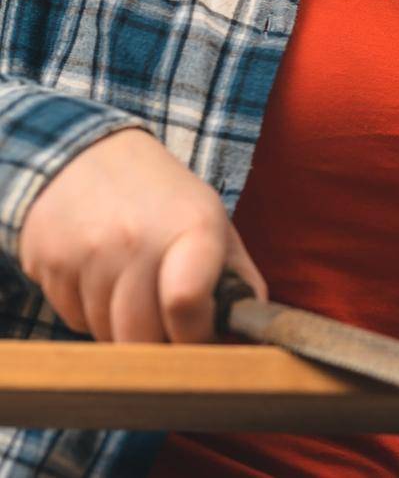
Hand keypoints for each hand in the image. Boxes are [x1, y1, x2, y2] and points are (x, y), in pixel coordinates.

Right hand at [16, 127, 268, 342]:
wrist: (88, 155)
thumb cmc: (164, 199)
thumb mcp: (213, 222)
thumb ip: (237, 277)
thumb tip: (249, 326)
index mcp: (193, 228)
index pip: (186, 304)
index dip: (194, 336)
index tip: (197, 334)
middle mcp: (137, 239)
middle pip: (141, 337)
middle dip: (158, 343)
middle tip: (164, 320)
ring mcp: (88, 252)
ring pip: (105, 334)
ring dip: (121, 328)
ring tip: (131, 287)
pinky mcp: (48, 262)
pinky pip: (72, 319)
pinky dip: (88, 313)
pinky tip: (98, 278)